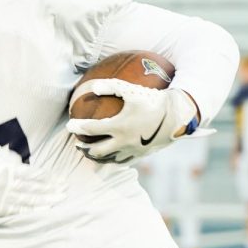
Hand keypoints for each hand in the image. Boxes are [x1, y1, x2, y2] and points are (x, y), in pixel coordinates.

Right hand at [0, 147, 64, 216]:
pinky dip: (32, 210)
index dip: (50, 178)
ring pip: (30, 200)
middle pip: (36, 188)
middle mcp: (9, 183)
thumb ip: (13, 159)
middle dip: (52, 189)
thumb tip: (24, 165)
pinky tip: (43, 210)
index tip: (61, 180)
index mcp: (10, 169)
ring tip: (58, 200)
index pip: (36, 174)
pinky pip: (18, 210)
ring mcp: (4, 197)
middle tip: (65, 191)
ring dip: (46, 200)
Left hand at [66, 81, 204, 164]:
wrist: (177, 116)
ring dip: (96, 156)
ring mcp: (132, 150)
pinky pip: (123, 161)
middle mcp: (123, 141)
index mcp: (119, 126)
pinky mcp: (141, 155)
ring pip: (109, 159)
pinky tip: (110, 155)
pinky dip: (112, 160)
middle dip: (83, 148)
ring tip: (90, 152)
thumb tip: (92, 87)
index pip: (91, 130)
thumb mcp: (131, 90)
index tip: (70, 125)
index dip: (78, 127)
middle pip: (96, 150)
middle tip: (77, 143)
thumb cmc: (153, 99)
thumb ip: (110, 86)